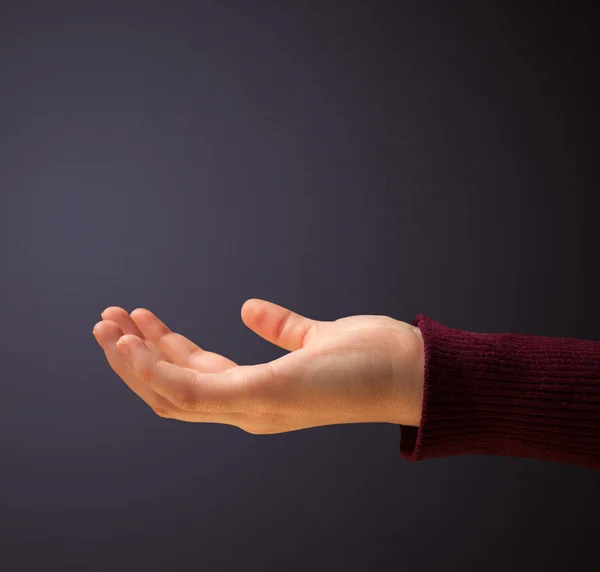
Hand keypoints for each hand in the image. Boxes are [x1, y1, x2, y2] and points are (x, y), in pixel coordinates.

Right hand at [92, 299, 423, 433]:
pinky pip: (190, 390)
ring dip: (133, 362)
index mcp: (258, 392)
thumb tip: (249, 309)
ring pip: (170, 393)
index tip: (140, 318)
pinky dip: (153, 369)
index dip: (162, 351)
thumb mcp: (314, 338)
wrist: (412, 371)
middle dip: (136, 357)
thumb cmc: (370, 357)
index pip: (196, 376)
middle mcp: (249, 408)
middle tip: (109, 321)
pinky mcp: (261, 396)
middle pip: (173, 389)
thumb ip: (282, 328)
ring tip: (107, 325)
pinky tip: (130, 341)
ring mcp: (253, 407)